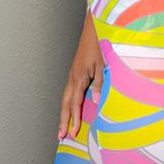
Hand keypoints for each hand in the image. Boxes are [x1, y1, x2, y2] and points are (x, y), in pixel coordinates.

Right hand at [59, 12, 103, 140]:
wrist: (94, 28)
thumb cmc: (100, 45)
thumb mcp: (103, 66)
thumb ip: (99, 84)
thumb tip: (94, 102)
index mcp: (79, 77)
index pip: (74, 103)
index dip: (74, 119)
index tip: (73, 132)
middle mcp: (73, 77)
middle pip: (65, 104)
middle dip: (63, 120)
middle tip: (60, 136)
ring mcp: (73, 74)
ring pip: (65, 98)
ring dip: (64, 113)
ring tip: (63, 126)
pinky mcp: (76, 72)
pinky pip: (69, 91)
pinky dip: (68, 103)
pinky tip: (70, 108)